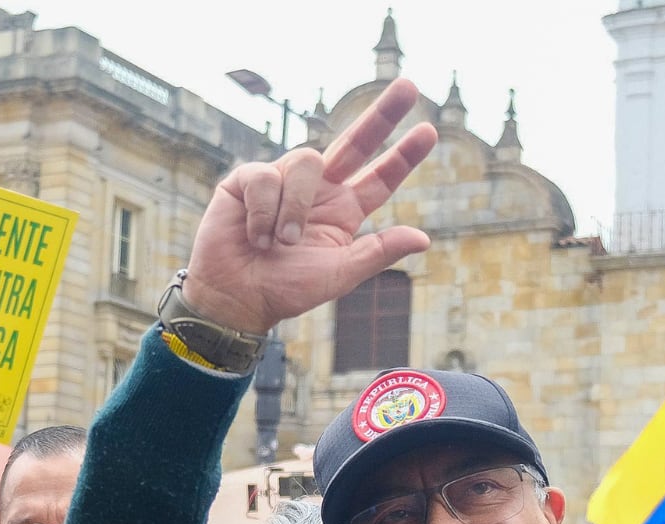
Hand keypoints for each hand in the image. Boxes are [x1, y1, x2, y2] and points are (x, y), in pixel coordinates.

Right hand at [181, 79, 437, 334]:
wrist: (235, 297)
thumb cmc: (286, 288)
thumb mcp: (339, 274)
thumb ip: (378, 252)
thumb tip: (424, 237)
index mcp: (344, 210)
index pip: (380, 177)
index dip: (404, 155)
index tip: (429, 130)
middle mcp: (318, 189)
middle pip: (356, 141)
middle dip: (383, 114)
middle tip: (409, 85)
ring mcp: (284, 180)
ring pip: (307, 160)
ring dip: (295, 208)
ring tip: (281, 242)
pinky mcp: (248, 178)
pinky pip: (266, 176)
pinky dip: (264, 212)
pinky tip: (254, 236)